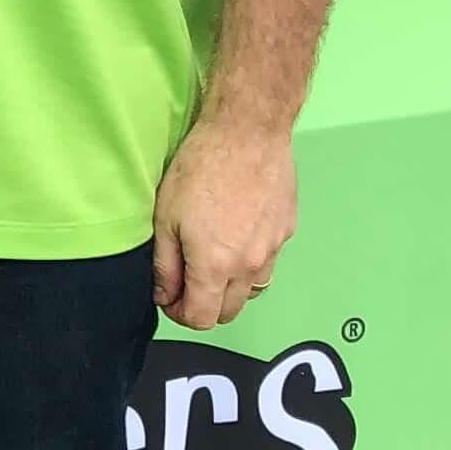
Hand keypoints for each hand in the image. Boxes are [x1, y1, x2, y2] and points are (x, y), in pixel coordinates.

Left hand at [151, 113, 296, 330]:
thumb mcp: (165, 217)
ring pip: (250, 290)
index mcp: (215, 265)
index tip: (170, 298)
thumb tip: (165, 294)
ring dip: (229, 287)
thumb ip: (165, 265)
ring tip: (212, 257)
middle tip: (186, 281)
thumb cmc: (203, 165)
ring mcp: (272, 249)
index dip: (180, 314)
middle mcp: (249, 265)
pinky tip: (235, 235)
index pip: (201, 319)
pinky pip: (267, 262)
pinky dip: (249, 262)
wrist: (248, 130)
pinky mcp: (286, 231)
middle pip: (228, 312)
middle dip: (204, 305)